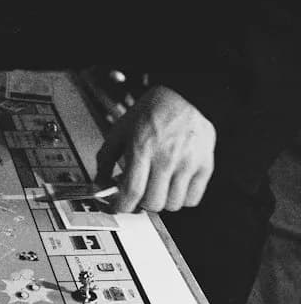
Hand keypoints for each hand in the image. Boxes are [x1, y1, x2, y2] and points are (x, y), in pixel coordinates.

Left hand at [95, 86, 215, 212]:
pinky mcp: (204, 166)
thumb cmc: (152, 111)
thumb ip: (106, 159)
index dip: (122, 206)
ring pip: (173, 205)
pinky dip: (181, 199)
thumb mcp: (121, 130)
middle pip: (153, 203)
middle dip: (141, 204)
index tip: (118, 207)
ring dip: (161, 202)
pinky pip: (193, 199)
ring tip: (156, 188)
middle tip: (138, 195)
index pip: (132, 191)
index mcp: (142, 148)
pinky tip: (173, 186)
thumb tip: (99, 184)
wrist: (184, 96)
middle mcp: (166, 157)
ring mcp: (188, 163)